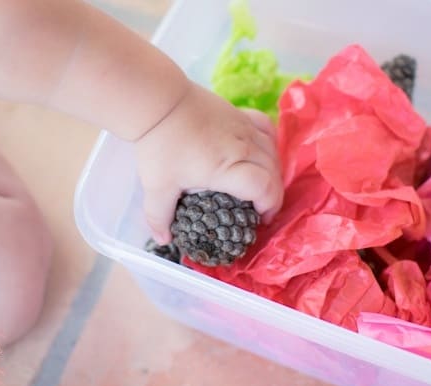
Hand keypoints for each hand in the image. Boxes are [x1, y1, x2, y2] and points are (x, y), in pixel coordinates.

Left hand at [133, 81, 283, 243]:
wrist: (158, 101)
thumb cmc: (159, 145)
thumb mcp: (156, 186)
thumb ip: (159, 216)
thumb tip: (164, 239)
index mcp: (226, 167)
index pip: (264, 187)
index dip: (269, 205)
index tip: (258, 219)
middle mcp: (243, 147)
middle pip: (273, 173)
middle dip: (273, 195)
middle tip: (260, 210)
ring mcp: (244, 128)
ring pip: (273, 152)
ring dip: (273, 173)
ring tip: (261, 186)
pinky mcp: (241, 115)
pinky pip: (267, 130)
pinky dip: (270, 145)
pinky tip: (261, 154)